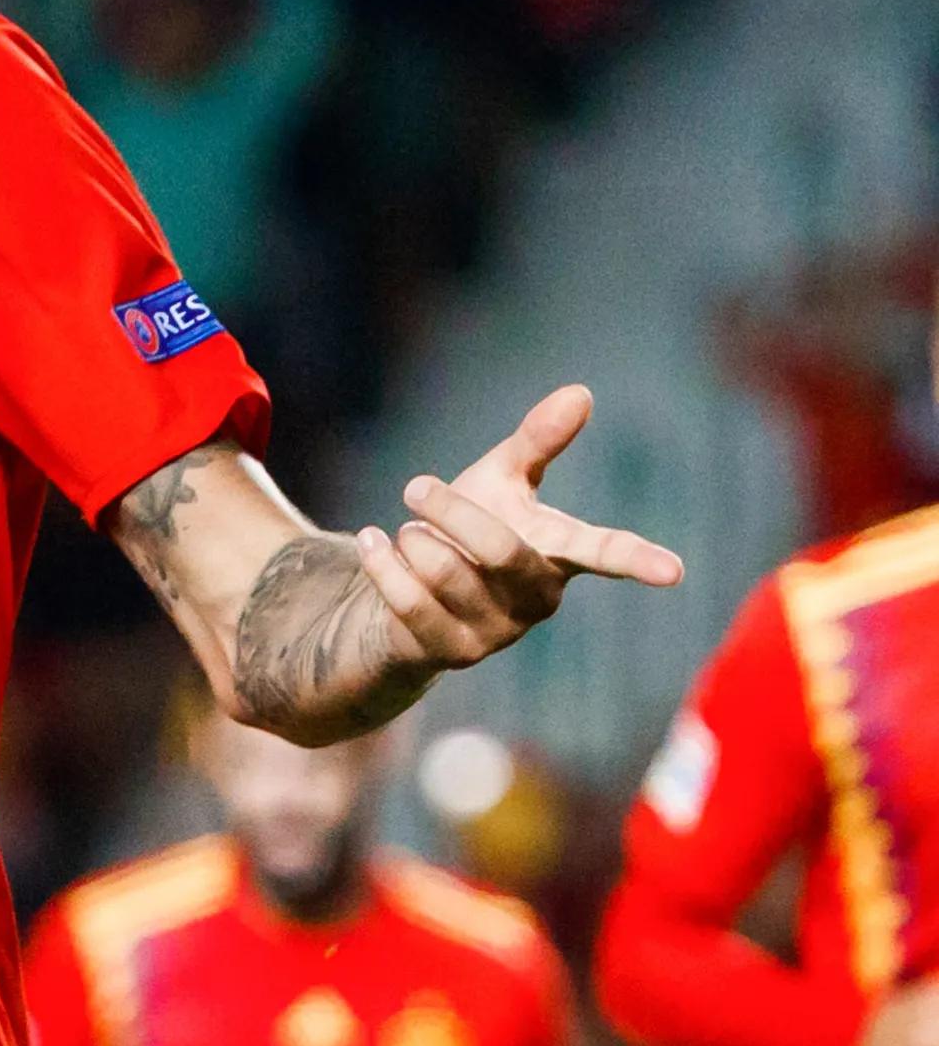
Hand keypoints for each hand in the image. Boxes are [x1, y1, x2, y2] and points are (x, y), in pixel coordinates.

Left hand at [353, 384, 685, 672]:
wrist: (406, 589)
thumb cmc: (468, 528)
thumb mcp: (501, 480)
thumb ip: (538, 441)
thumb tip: (581, 392)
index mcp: (558, 553)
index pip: (604, 552)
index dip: (637, 559)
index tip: (673, 570)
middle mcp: (538, 598)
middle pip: (500, 548)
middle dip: (452, 510)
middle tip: (416, 486)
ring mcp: (498, 633)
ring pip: (446, 572)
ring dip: (415, 540)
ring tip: (410, 534)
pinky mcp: (452, 653)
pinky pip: (410, 603)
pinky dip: (382, 565)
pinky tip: (373, 545)